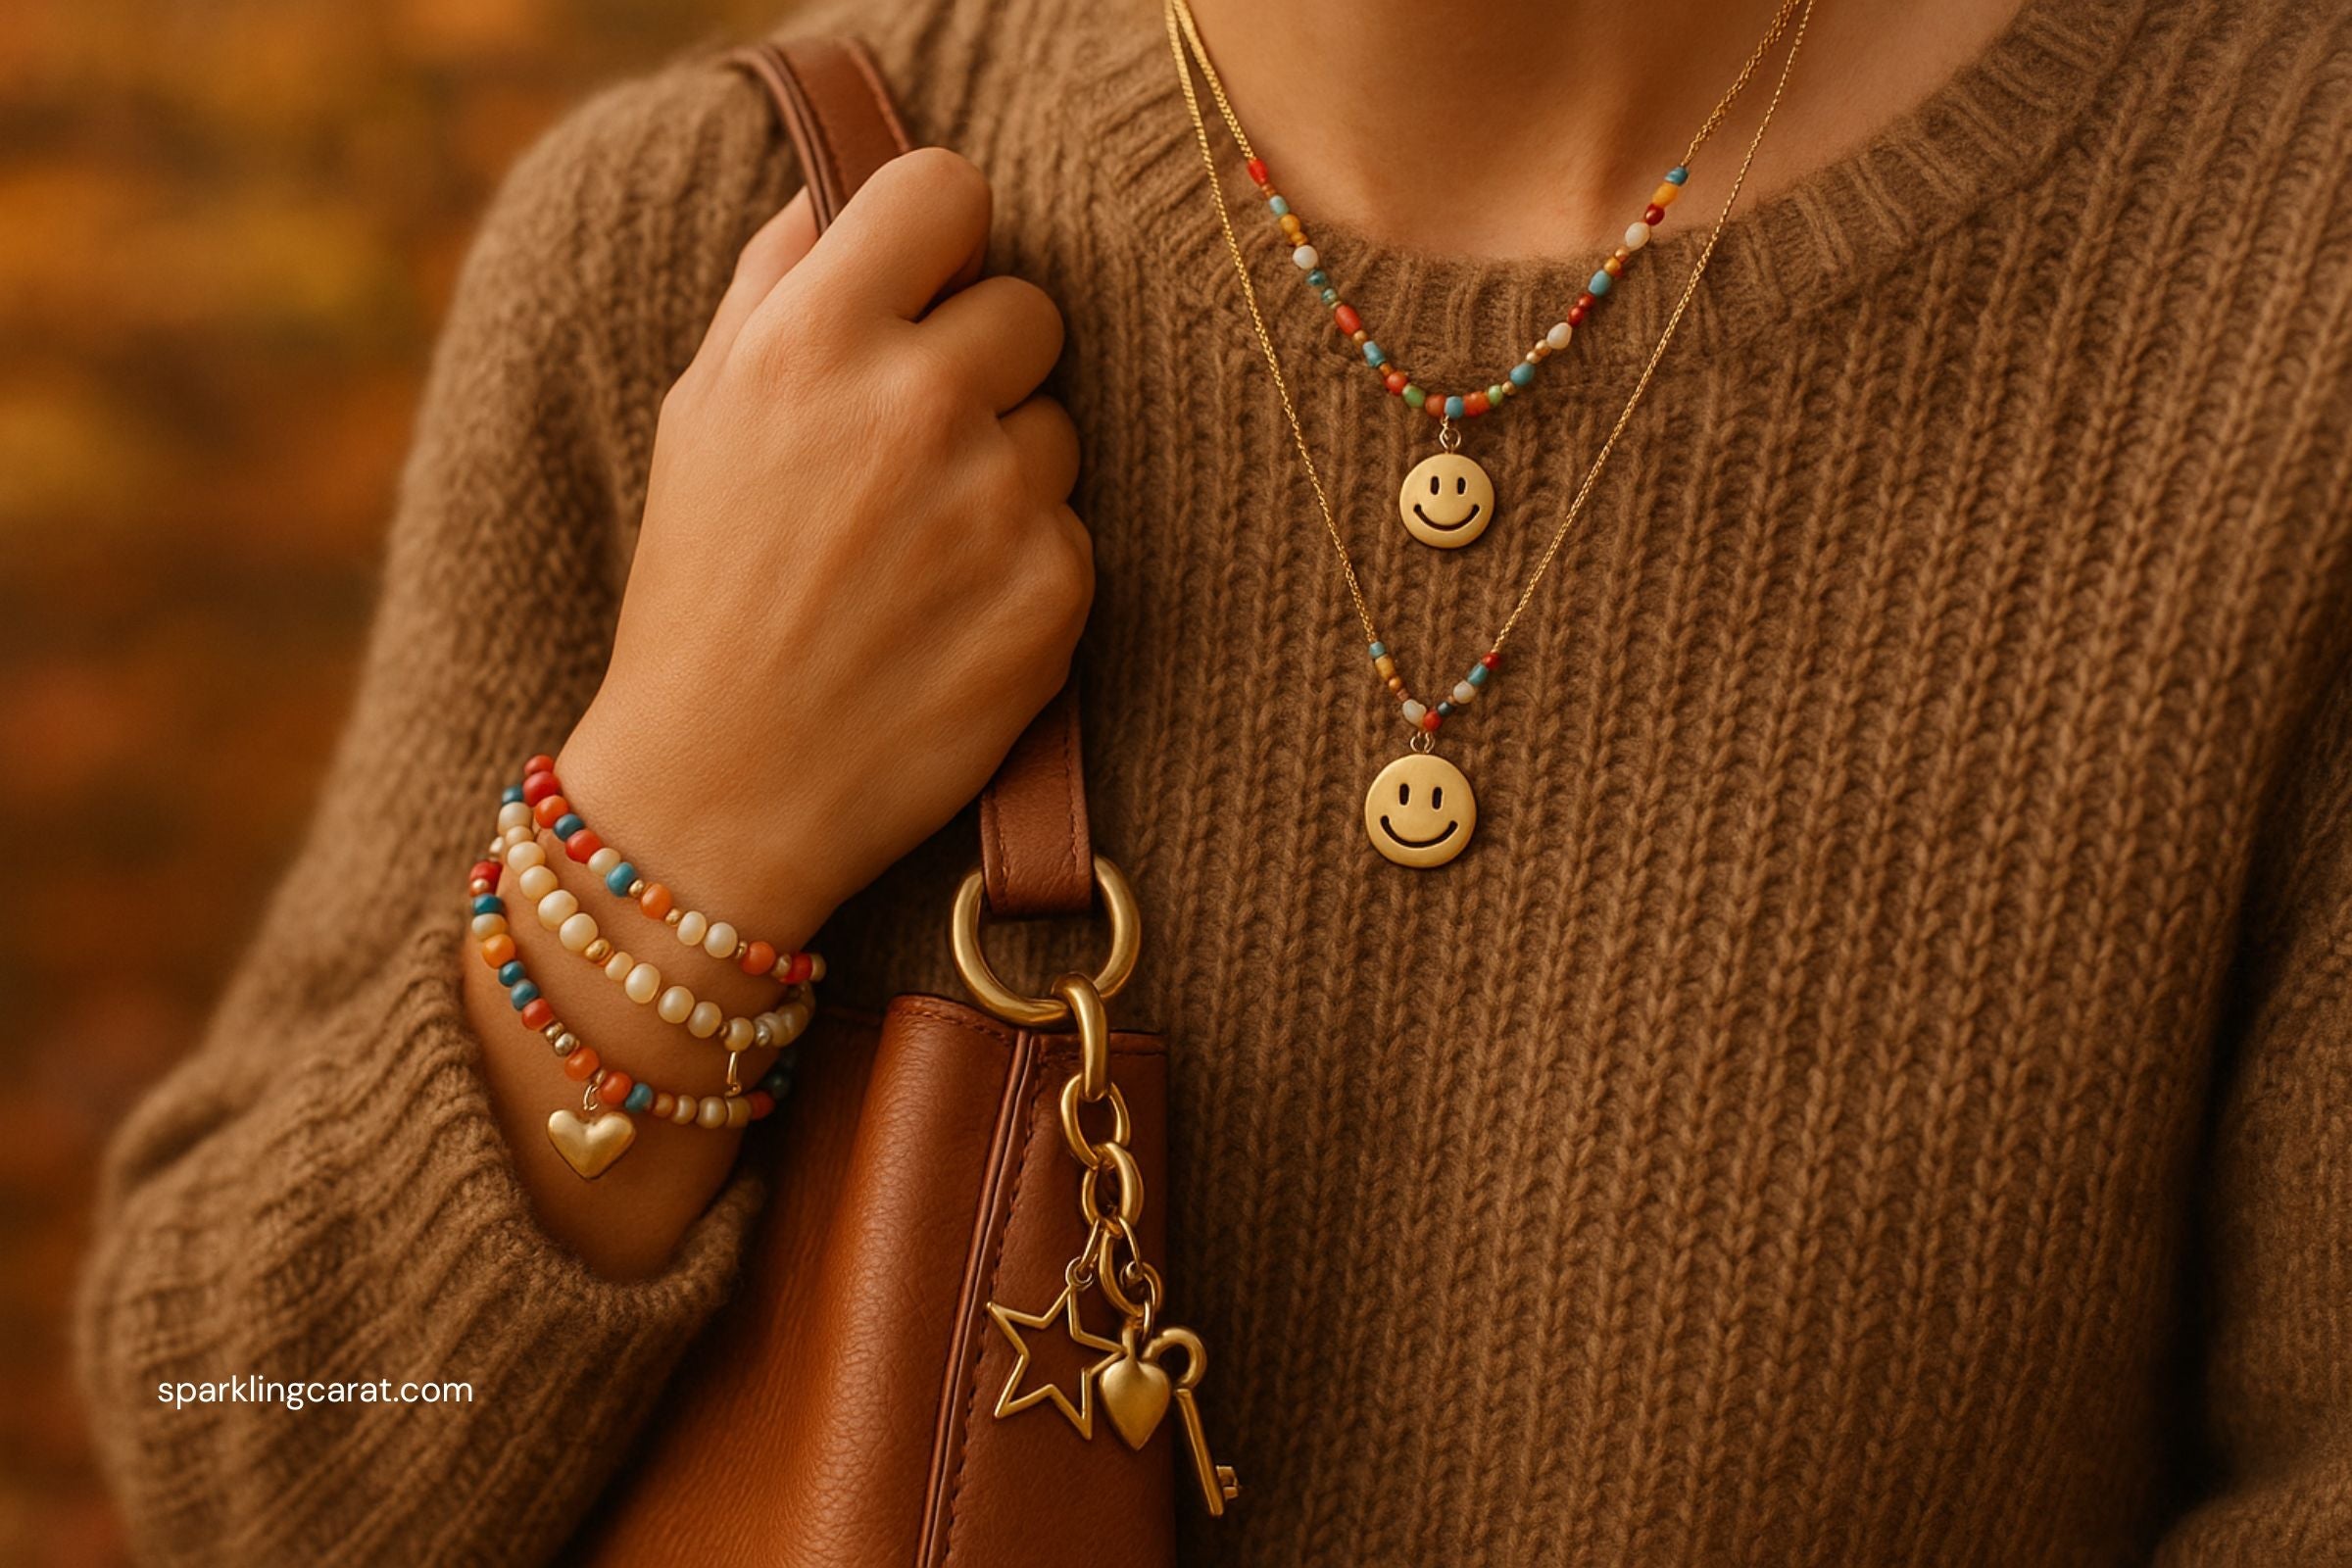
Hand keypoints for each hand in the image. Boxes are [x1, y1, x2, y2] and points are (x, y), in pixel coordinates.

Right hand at [559, 149, 1087, 947]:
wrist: (722, 791)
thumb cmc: (703, 593)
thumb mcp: (699, 412)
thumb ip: (776, 282)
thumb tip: (845, 196)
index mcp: (812, 338)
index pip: (948, 190)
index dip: (941, 236)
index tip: (925, 284)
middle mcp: (913, 403)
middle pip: (1031, 306)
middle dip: (982, 362)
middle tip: (913, 444)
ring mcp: (994, 499)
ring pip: (1057, 426)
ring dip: (1006, 470)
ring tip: (917, 550)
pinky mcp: (1053, 590)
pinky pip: (1074, 527)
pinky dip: (1026, 563)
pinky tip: (949, 613)